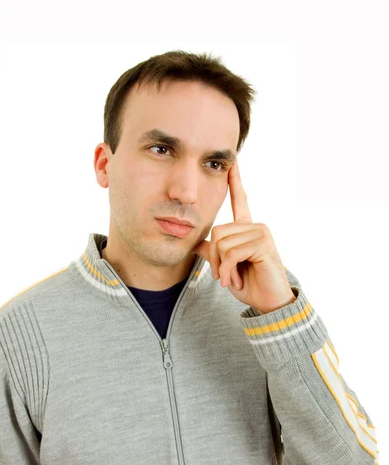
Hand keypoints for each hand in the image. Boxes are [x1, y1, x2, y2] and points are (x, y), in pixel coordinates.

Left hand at [191, 158, 295, 313]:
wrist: (269, 303)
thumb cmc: (250, 284)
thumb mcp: (226, 266)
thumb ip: (213, 252)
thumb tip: (194, 244)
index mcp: (246, 228)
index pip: (240, 199)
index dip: (235, 180)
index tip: (233, 161)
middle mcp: (255, 226)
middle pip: (217, 232)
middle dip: (215, 259)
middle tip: (224, 275)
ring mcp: (261, 233)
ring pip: (222, 243)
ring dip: (222, 267)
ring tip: (233, 278)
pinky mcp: (263, 243)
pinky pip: (232, 252)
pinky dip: (229, 270)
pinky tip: (237, 280)